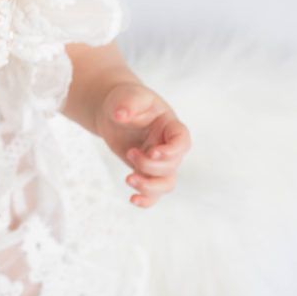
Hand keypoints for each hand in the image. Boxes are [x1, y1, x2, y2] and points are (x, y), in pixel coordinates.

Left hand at [94, 81, 190, 208]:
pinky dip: (146, 200)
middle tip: (130, 152)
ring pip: (166, 183)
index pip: (182, 141)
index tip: (153, 151)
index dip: (172, 151)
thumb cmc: (126, 100)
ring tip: (128, 178)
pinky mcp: (144, 171)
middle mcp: (168, 146)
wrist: (114, 111)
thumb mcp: (127, 96)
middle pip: (172, 166)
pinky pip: (153, 192)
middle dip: (150, 165)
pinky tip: (133, 200)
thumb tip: (121, 114)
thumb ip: (128, 102)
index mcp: (170, 126)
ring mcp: (158, 161)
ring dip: (149, 187)